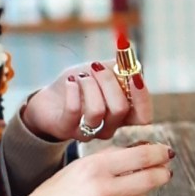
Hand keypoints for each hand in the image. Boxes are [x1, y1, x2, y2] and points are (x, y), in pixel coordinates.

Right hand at [5, 142, 173, 195]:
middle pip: (151, 180)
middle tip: (163, 174)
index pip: (141, 157)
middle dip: (161, 175)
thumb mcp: (78, 167)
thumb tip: (145, 150)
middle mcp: (101, 192)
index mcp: (93, 169)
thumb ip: (110, 158)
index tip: (166, 153)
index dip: (159, 153)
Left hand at [20, 59, 150, 142]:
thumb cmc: (82, 84)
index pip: (143, 117)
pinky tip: (70, 81)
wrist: (51, 97)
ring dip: (89, 85)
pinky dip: (73, 90)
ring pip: (97, 111)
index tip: (133, 75)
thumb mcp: (105, 72)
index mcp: (125, 116)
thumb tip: (131, 63)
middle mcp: (110, 128)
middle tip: (97, 66)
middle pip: (120, 109)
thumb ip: (121, 69)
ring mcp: (89, 132)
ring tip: (81, 76)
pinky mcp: (67, 130)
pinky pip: (74, 110)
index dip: (142, 97)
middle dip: (109, 81)